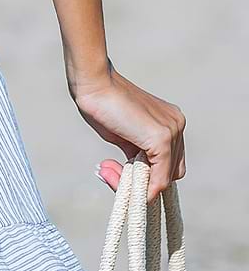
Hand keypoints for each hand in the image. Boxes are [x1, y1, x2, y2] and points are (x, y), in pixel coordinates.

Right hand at [71, 63, 185, 201]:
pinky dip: (145, 187)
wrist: (94, 82)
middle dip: (146, 180)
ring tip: (112, 174)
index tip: (119, 172)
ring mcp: (172, 131)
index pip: (169, 161)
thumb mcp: (124, 135)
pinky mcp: (162, 138)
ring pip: (166, 177)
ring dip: (141, 184)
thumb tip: (135, 177)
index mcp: (169, 121)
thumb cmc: (101, 105)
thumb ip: (135, 154)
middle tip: (114, 174)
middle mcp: (176, 125)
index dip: (148, 173)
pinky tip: (121, 182)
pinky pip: (159, 177)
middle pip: (172, 171)